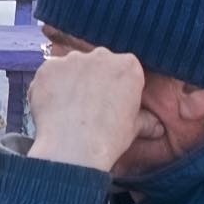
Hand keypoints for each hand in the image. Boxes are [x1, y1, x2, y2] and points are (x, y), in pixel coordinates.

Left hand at [27, 44, 148, 171]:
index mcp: (128, 66)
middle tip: (87, 105)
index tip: (110, 101)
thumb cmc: (108, 138)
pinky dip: (49, 88)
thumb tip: (155, 126)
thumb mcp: (133, 129)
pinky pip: (49, 75)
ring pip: (71, 67)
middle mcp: (101, 56)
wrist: (74, 147)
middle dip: (92, 80)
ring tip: (68, 109)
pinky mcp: (48, 68)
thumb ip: (144, 120)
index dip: (116, 85)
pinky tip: (52, 108)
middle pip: (97, 63)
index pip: (123, 68)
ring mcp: (72, 60)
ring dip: (70, 82)